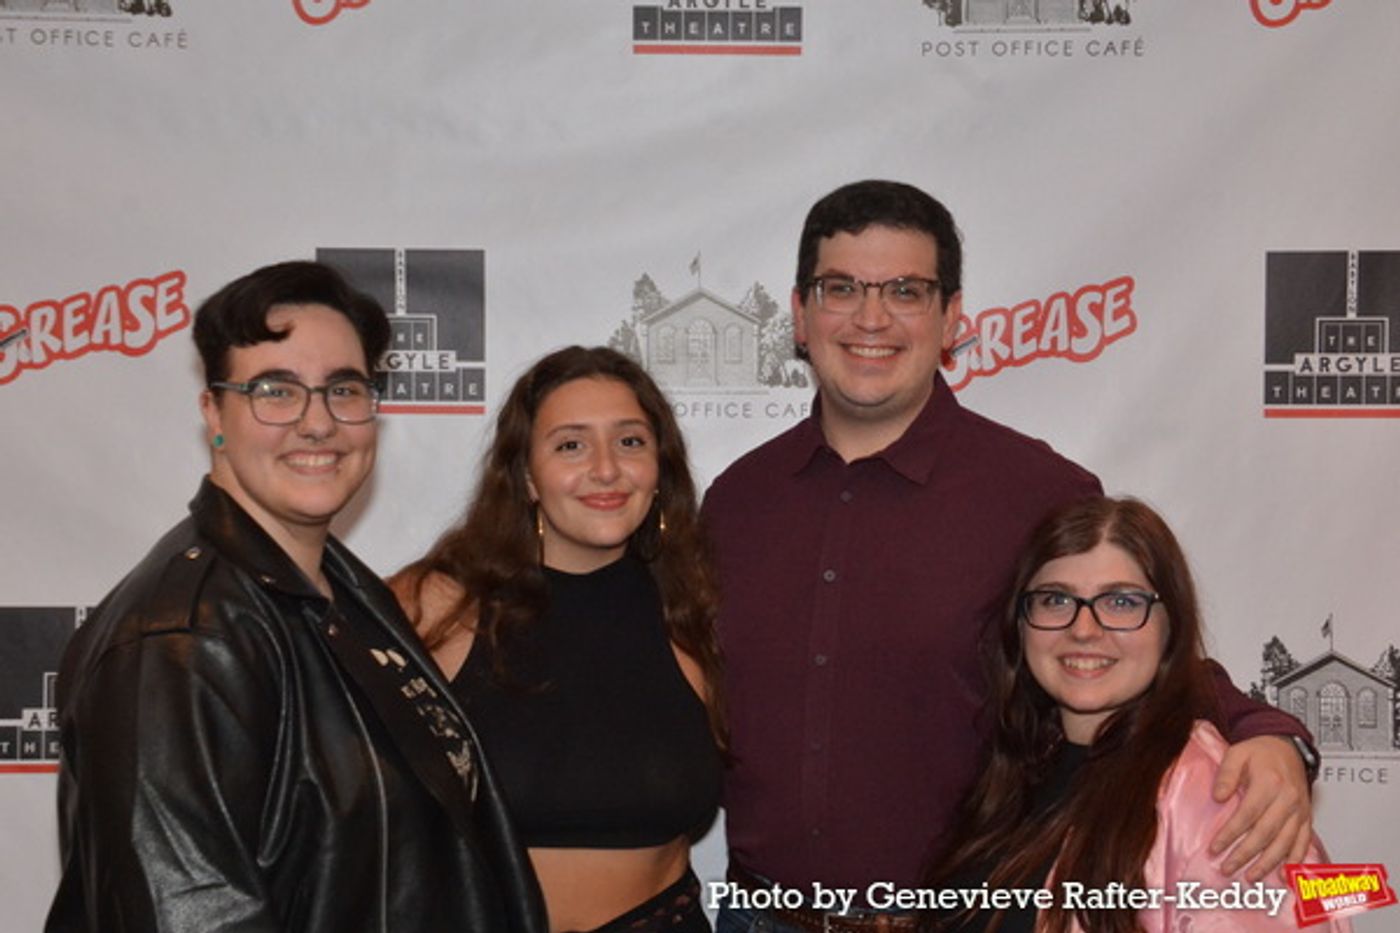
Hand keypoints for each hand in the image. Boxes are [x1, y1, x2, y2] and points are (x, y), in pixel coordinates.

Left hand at [1210, 735, 1312, 879]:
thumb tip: (1218, 797)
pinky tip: (1283, 872)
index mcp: (1269, 784)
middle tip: (1228, 868)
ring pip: (1284, 843)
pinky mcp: (1307, 816)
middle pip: (1265, 834)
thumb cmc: (1260, 751)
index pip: (1247, 815)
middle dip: (1245, 855)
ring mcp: (1300, 810)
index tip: (1215, 848)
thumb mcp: (1236, 753)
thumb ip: (1226, 774)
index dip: (1230, 834)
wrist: (1287, 746)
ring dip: (1267, 863)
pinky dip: (1294, 859)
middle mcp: (1288, 799)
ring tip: (1251, 876)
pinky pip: (1303, 841)